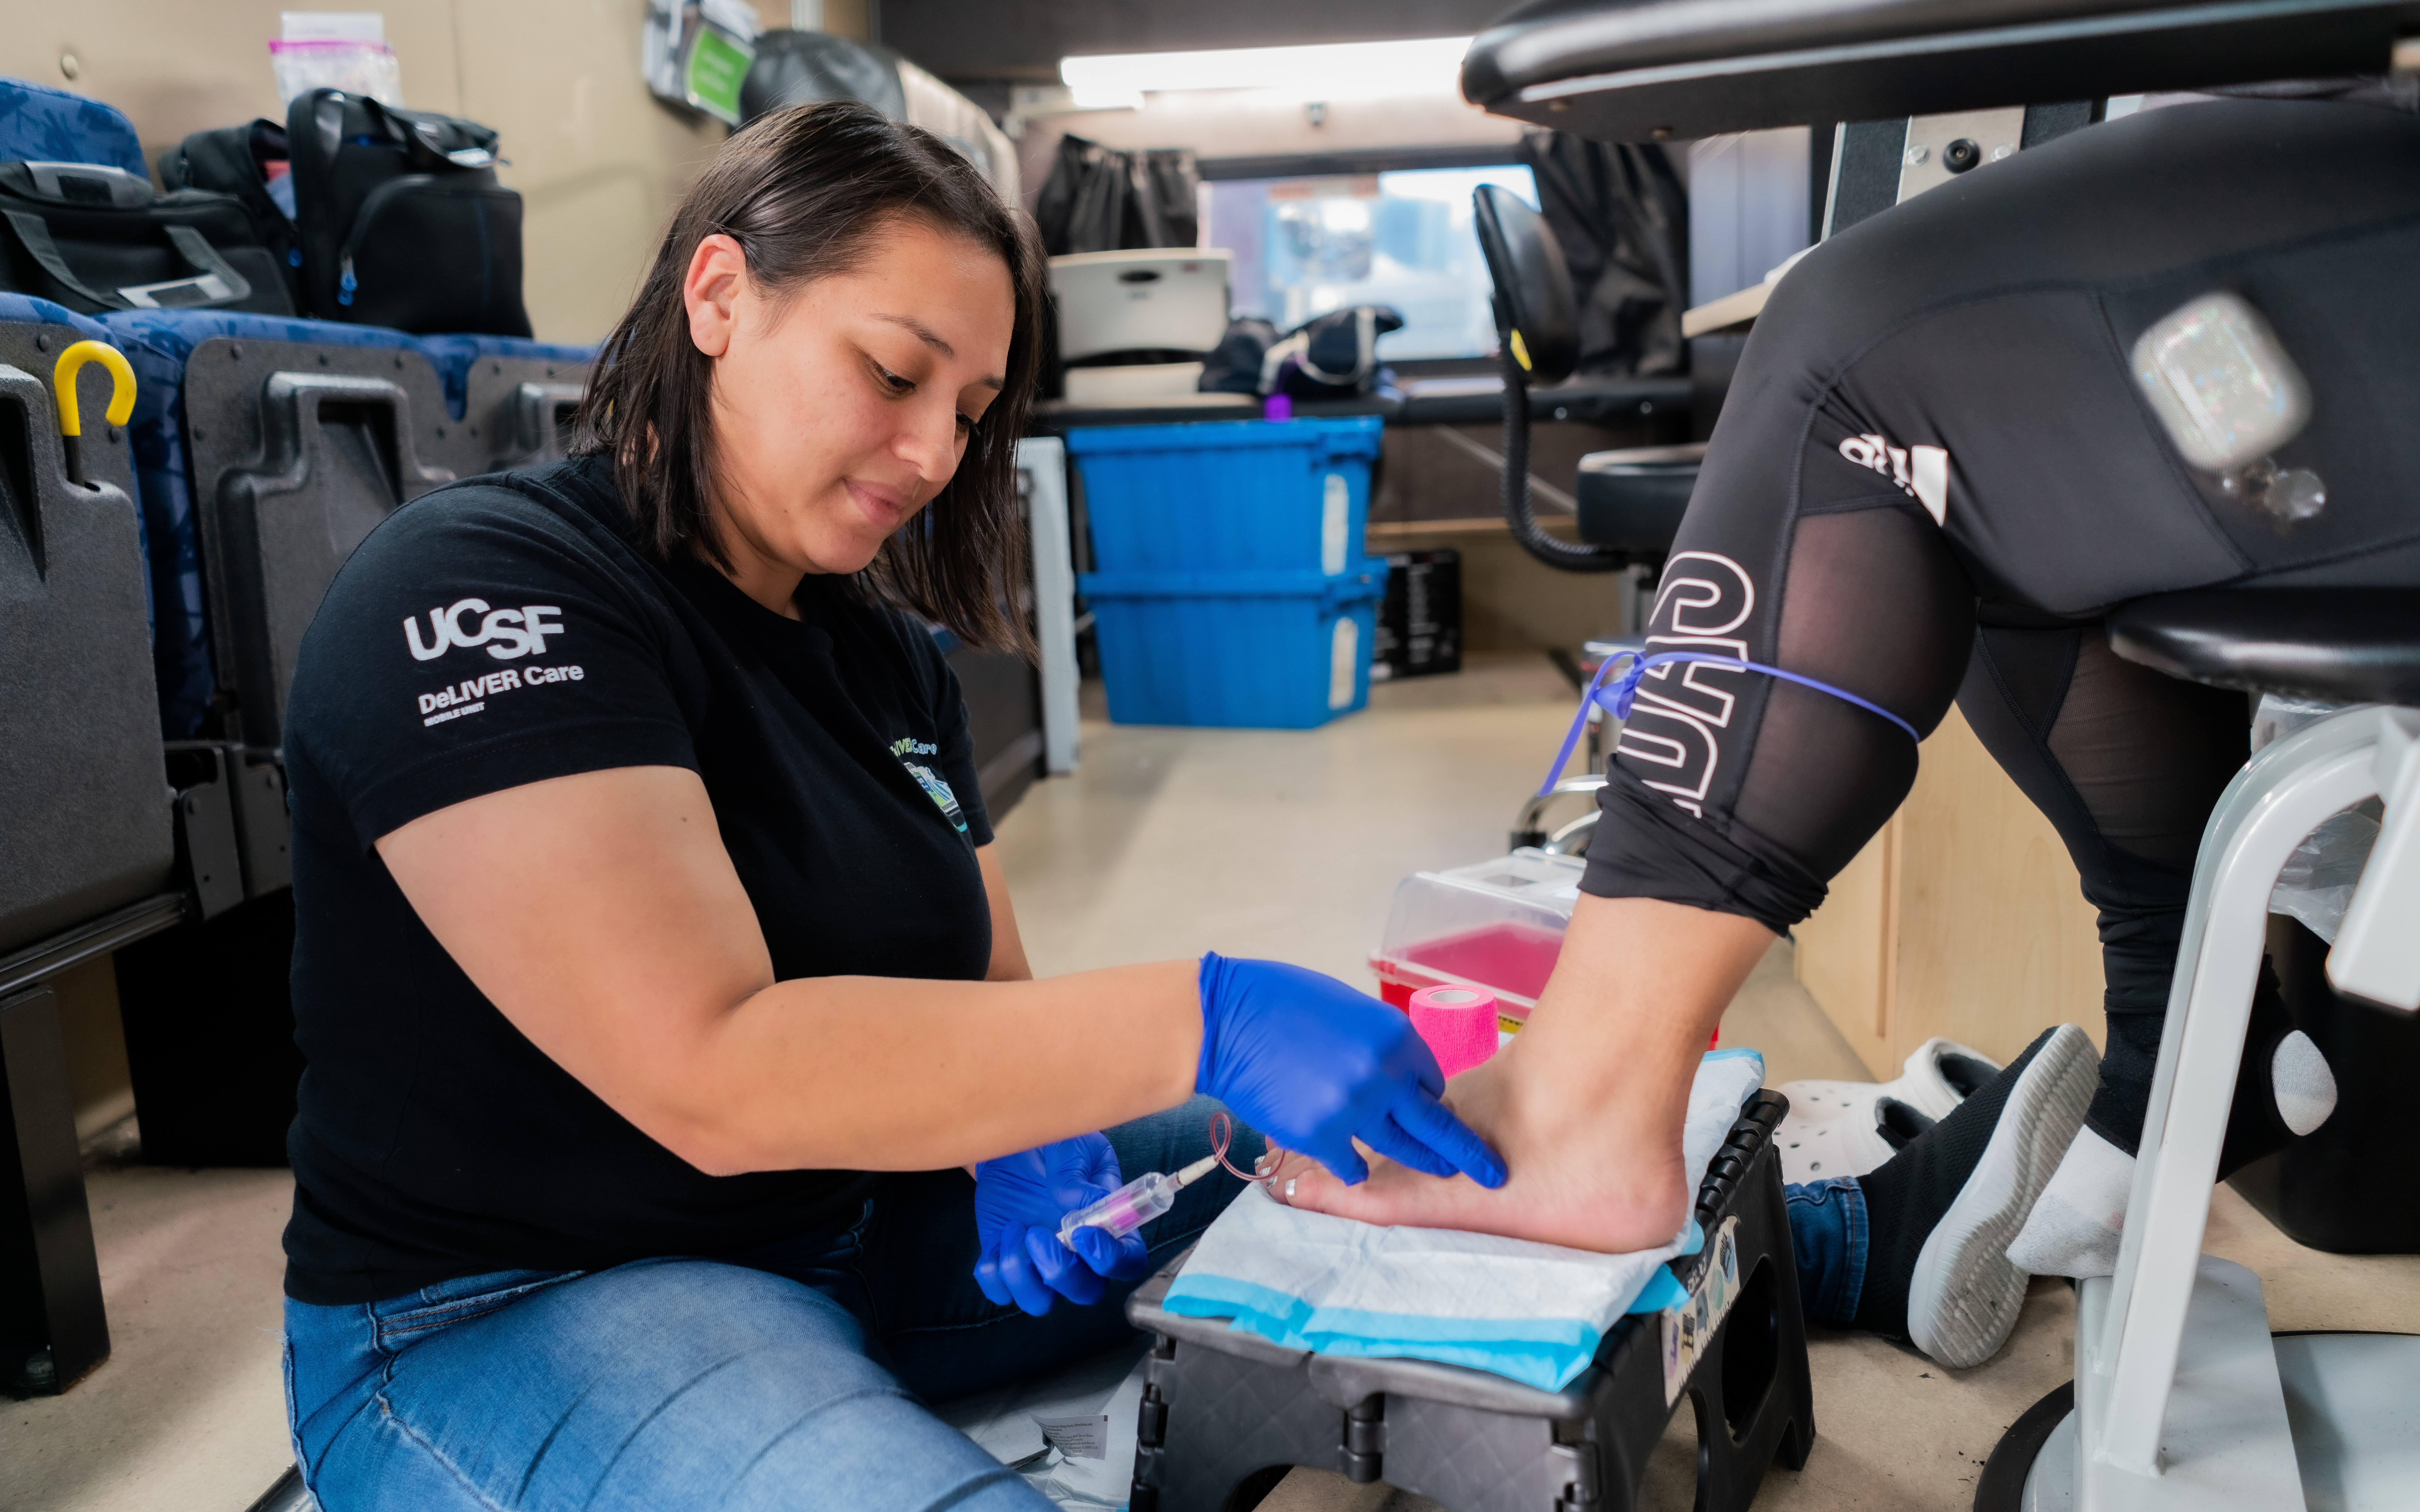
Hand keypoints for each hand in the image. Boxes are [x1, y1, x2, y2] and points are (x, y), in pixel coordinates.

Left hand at [972, 1133, 1150, 1316]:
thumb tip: (1077, 1205)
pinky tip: (999, 1236)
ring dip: (1024, 1275)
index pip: (1127, 1263)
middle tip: (1038, 1234)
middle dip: (1061, 1272)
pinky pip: (1000, 1292)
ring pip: (1040, 1303)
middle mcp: (1079, 1254)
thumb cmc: (1054, 1147)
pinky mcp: (1007, 1263)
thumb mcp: (1073, 1148)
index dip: (1110, 1260)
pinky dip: (993, 1272)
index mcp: (1108, 1226)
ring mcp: (1042, 1263)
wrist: (1013, 1148)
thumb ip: (1078, 1176)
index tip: (1082, 1234)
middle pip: (1086, 1292)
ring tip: (1016, 1229)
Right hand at [1194, 954, 1506, 1189]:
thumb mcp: (1349, 1010)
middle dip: (1465, 1152)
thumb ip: (1379, 1045)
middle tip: (1491, 1172)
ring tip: (1440, 1174)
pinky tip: (1355, 1171)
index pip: (1432, 1078)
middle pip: (1436, 1125)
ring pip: (1402, 1150)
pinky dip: (1355, 1169)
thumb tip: (1398, 1075)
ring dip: (1420, 1163)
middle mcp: (1384, 1076)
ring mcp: (1354, 1111)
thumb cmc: (1281, 1001)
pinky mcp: (1321, 1137)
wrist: (1225, 1021)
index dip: (1427, 1091)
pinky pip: (1353, 1166)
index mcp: (1395, 1037)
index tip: (1425, 1099)